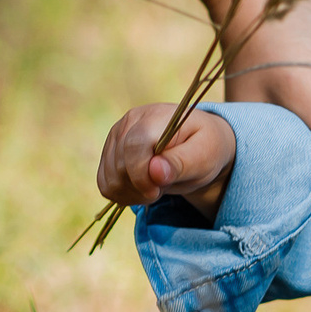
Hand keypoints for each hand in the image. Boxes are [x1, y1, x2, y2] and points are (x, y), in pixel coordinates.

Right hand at [97, 103, 238, 216]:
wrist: (198, 146)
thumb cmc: (205, 149)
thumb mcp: (205, 156)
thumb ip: (181, 163)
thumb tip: (155, 171)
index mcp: (154, 117)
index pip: (134, 146)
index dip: (141, 174)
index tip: (157, 191)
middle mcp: (128, 123)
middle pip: (119, 167)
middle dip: (141, 187)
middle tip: (164, 186)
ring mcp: (115, 138)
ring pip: (109, 179)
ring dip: (133, 193)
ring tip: (157, 186)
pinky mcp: (109, 155)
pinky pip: (105, 185)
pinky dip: (124, 194)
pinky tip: (143, 189)